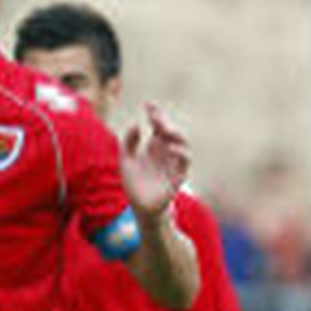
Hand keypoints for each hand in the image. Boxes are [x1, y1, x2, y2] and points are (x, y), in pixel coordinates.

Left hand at [121, 103, 189, 218]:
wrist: (140, 206)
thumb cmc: (135, 183)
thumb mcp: (126, 160)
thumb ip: (128, 143)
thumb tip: (135, 124)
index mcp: (154, 145)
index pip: (158, 125)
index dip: (155, 114)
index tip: (148, 104)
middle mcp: (166, 151)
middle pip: (170, 131)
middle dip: (164, 121)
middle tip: (154, 117)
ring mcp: (174, 162)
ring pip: (182, 142)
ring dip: (175, 134)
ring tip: (163, 128)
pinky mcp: (179, 174)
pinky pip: (184, 161)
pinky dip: (179, 152)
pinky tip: (168, 146)